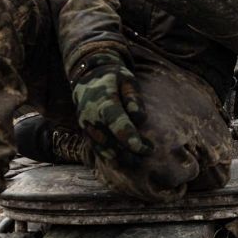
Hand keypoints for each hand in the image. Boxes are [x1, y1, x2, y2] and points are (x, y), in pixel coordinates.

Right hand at [70, 50, 152, 164]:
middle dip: (131, 152)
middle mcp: (92, 118)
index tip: (144, 148)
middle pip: (111, 142)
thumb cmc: (114, 79)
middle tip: (150, 150)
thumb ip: (134, 98)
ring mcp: (87, 128)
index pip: (117, 124)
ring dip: (123, 158)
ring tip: (141, 157)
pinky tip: (127, 159)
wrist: (88, 79)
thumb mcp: (127, 81)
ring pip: (104, 151)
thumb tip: (139, 119)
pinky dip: (113, 158)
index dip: (130, 138)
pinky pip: (98, 152)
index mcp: (103, 103)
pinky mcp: (86, 135)